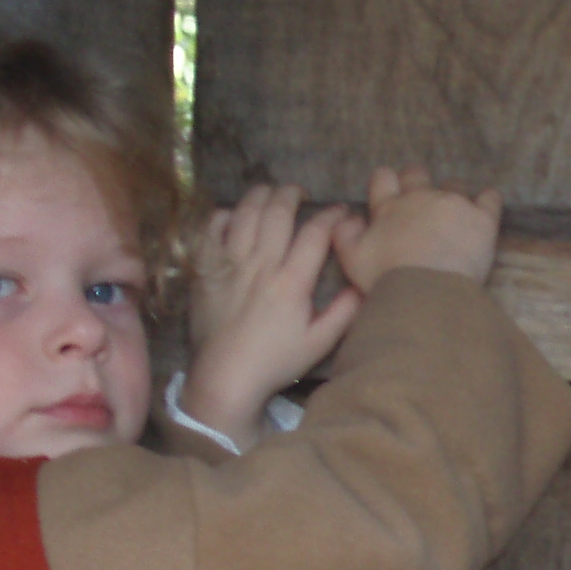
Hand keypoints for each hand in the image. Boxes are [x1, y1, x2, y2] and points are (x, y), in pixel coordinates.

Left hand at [184, 184, 364, 442]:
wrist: (225, 376)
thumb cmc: (274, 361)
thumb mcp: (320, 343)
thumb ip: (345, 311)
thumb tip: (363, 283)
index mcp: (292, 281)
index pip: (316, 232)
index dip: (332, 215)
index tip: (340, 211)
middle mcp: (261, 264)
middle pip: (278, 210)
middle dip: (293, 193)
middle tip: (301, 194)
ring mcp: (230, 263)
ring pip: (245, 211)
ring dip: (260, 195)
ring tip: (270, 194)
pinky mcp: (207, 268)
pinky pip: (213, 227)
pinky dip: (226, 214)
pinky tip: (236, 216)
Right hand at [333, 165, 501, 291]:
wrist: (428, 292)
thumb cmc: (387, 279)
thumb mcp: (351, 259)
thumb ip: (344, 233)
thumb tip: (350, 216)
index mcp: (389, 207)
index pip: (383, 177)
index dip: (387, 182)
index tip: (391, 195)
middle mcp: (420, 197)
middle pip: (417, 174)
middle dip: (418, 182)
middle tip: (422, 204)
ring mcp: (453, 203)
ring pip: (454, 185)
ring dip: (453, 195)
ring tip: (455, 215)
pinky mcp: (482, 217)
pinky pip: (489, 197)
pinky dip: (488, 199)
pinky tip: (486, 207)